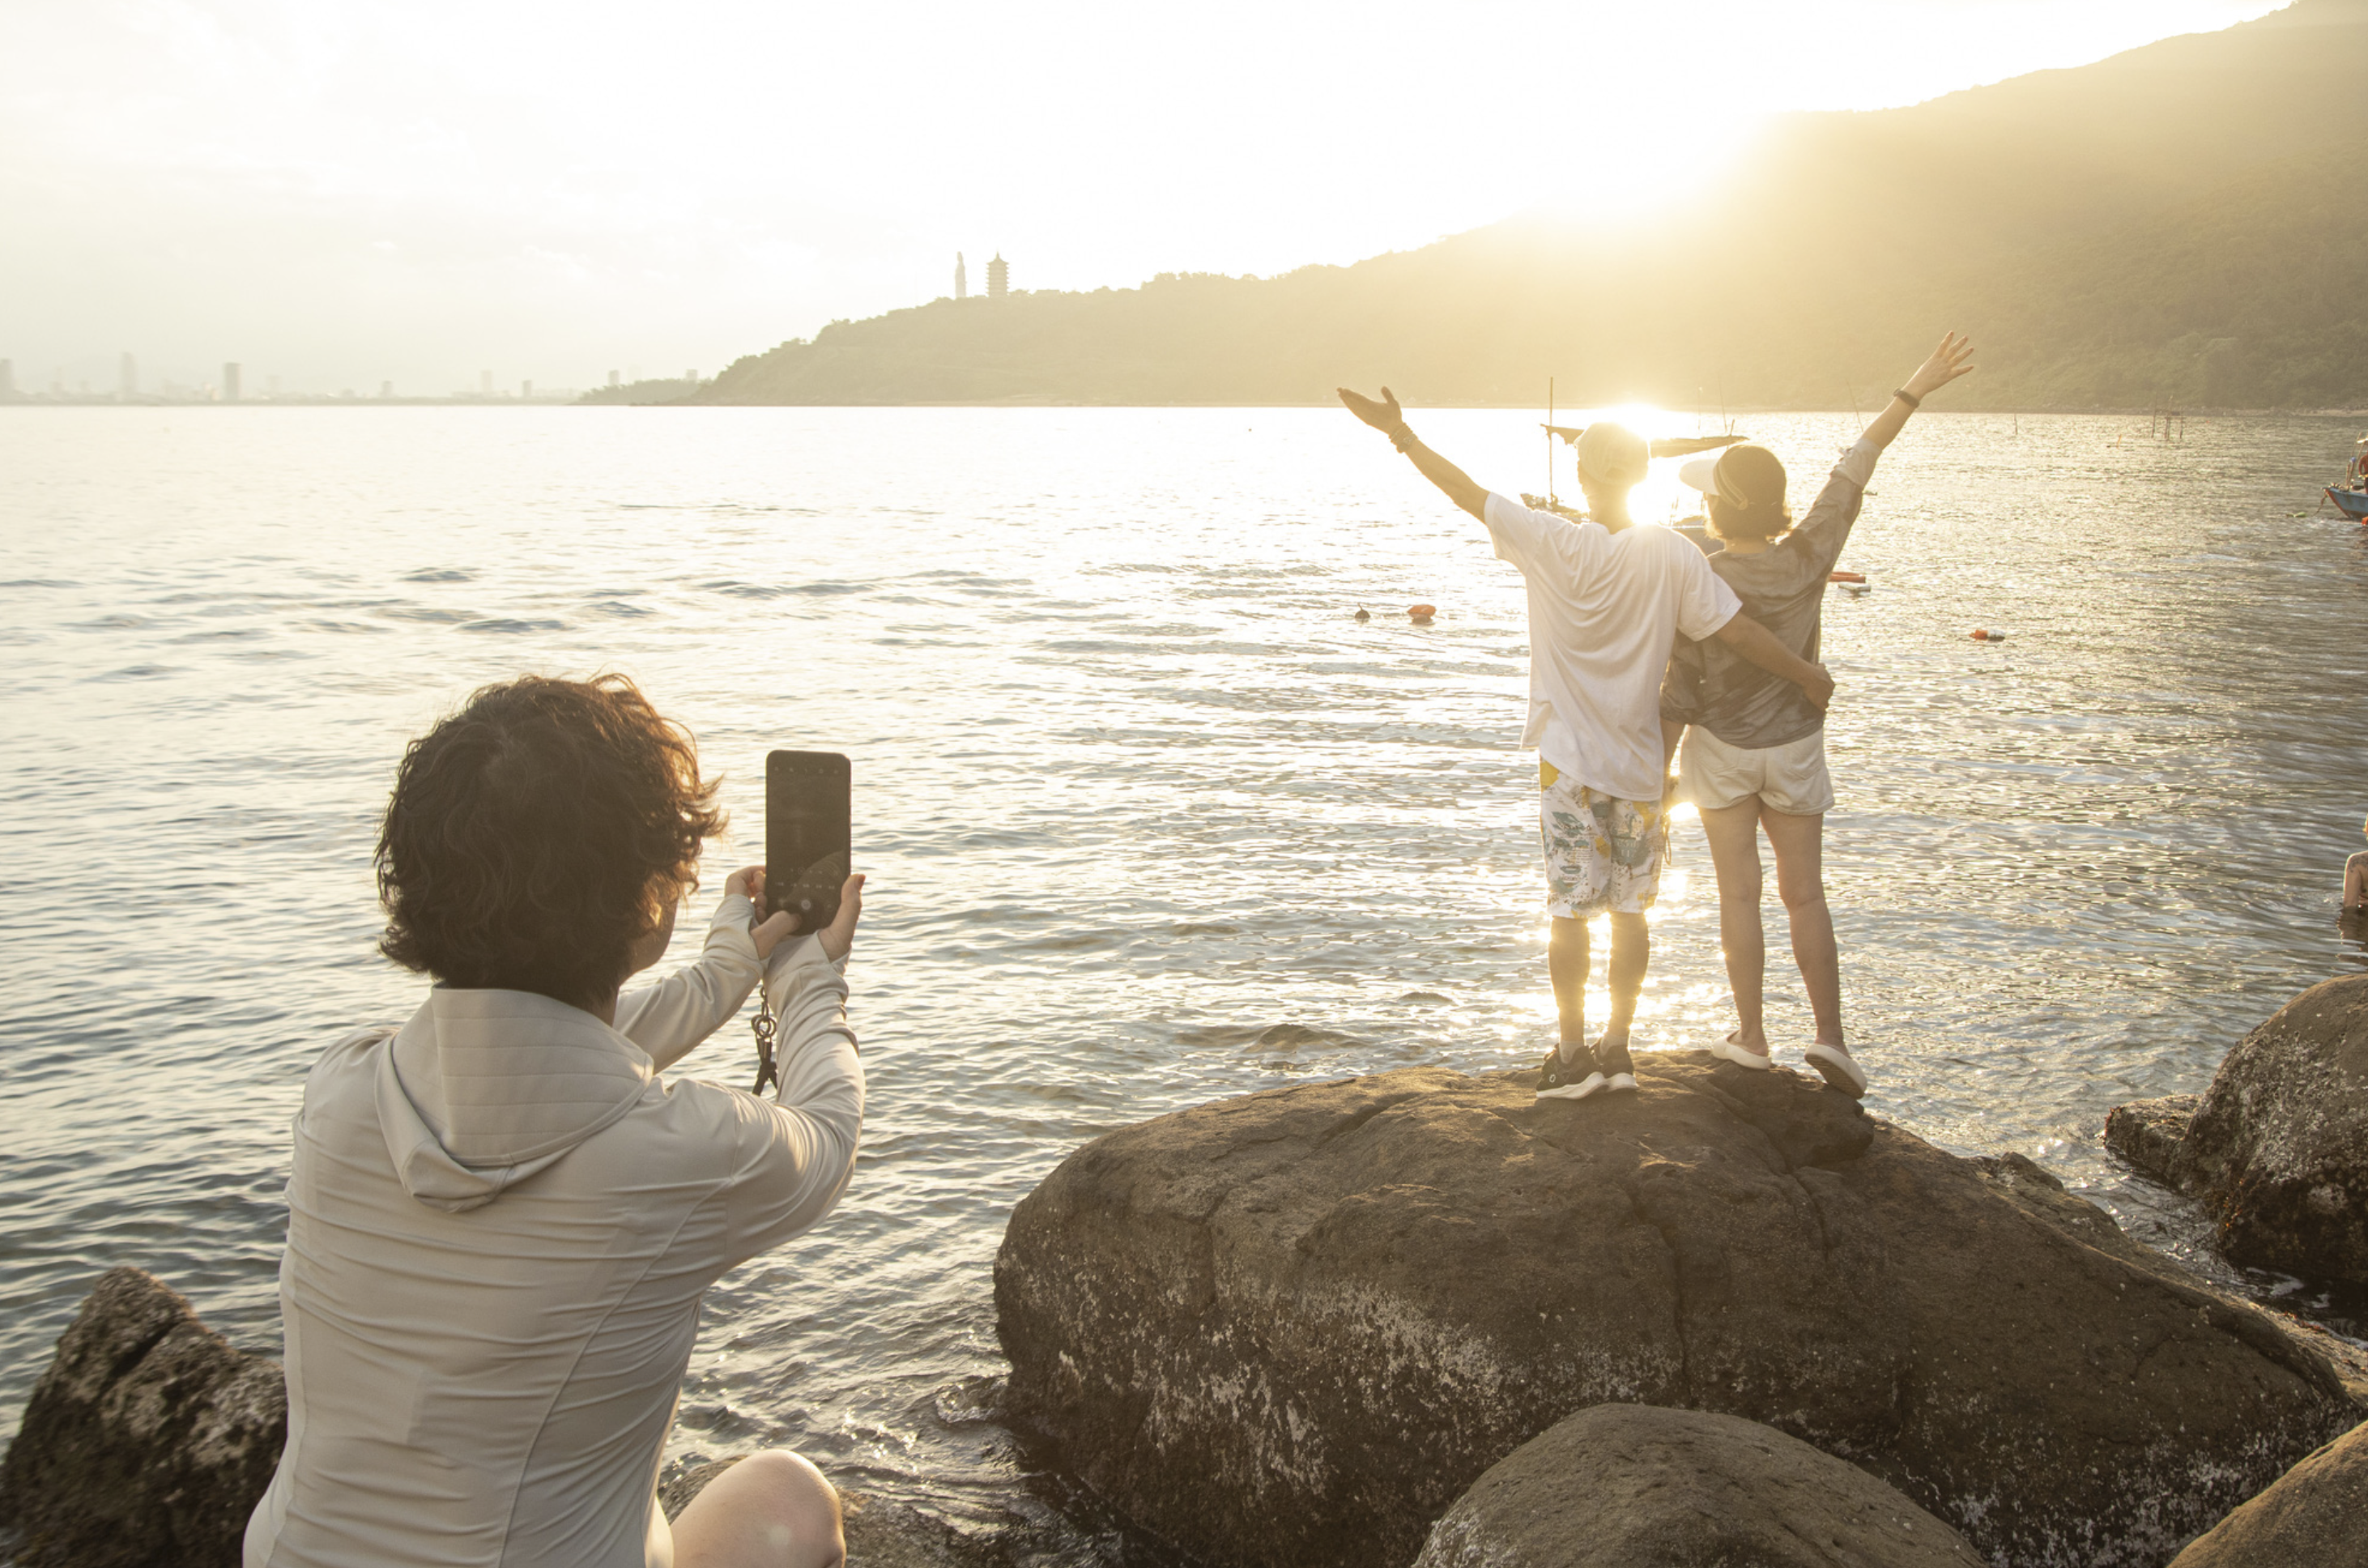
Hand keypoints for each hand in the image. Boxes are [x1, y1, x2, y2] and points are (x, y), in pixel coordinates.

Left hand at [729, 866, 798, 960]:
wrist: (721, 981)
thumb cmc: (739, 958)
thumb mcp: (765, 938)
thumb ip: (783, 922)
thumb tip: (795, 916)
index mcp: (734, 906)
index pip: (738, 878)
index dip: (752, 871)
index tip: (768, 874)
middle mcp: (730, 913)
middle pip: (746, 892)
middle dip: (764, 892)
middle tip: (777, 898)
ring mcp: (731, 926)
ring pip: (749, 908)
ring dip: (765, 909)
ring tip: (777, 917)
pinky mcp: (734, 938)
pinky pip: (750, 922)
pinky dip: (763, 922)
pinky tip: (774, 933)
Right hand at [734, 866, 864, 961]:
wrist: (805, 985)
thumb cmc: (828, 959)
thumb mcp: (842, 930)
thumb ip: (850, 905)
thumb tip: (858, 875)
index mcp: (816, 914)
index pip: (807, 889)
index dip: (800, 874)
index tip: (794, 857)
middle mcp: (798, 918)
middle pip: (785, 893)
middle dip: (776, 881)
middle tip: (770, 868)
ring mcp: (780, 927)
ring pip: (769, 903)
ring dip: (764, 892)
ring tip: (761, 882)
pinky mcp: (766, 935)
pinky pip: (758, 918)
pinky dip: (755, 908)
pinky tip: (755, 899)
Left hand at [1337, 385, 1405, 435]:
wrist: (1394, 430)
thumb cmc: (1395, 416)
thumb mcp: (1394, 404)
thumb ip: (1388, 395)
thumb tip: (1382, 386)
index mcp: (1373, 407)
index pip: (1359, 399)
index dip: (1351, 394)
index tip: (1344, 389)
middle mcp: (1367, 413)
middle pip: (1354, 402)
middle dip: (1345, 395)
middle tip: (1338, 389)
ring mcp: (1365, 417)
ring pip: (1353, 408)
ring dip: (1346, 401)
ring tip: (1340, 395)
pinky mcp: (1366, 421)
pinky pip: (1356, 413)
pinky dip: (1351, 408)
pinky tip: (1348, 404)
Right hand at [1797, 662, 1833, 711]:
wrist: (1810, 677)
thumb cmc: (1815, 671)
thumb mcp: (1821, 667)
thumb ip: (1823, 667)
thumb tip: (1822, 665)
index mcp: (1832, 684)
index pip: (1830, 689)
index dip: (1825, 689)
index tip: (1820, 689)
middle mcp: (1830, 692)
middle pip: (1828, 696)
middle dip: (1824, 697)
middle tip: (1817, 697)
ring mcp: (1825, 698)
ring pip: (1826, 703)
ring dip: (1823, 704)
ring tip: (1819, 706)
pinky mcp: (1820, 703)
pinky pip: (1823, 709)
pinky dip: (1822, 710)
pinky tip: (1820, 712)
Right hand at [1903, 332, 1974, 400]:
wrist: (1919, 385)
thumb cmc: (1921, 375)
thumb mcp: (1927, 364)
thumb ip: (1936, 360)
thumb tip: (1941, 357)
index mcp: (1935, 357)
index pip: (1943, 345)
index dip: (1948, 338)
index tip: (1952, 332)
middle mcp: (1942, 361)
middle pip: (1953, 350)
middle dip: (1960, 343)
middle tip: (1966, 337)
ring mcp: (1945, 368)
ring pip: (1958, 359)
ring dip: (1965, 353)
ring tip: (1972, 348)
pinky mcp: (1948, 376)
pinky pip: (1959, 371)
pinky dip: (1965, 369)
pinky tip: (1972, 366)